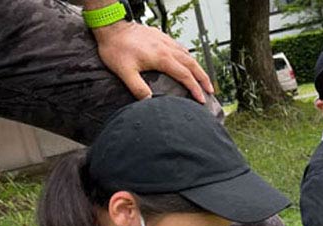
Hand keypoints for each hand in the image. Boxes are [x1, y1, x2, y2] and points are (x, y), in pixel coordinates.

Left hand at [93, 21, 213, 102]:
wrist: (111, 27)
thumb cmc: (116, 48)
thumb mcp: (124, 72)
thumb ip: (137, 88)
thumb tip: (149, 101)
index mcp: (162, 58)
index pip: (184, 75)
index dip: (194, 88)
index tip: (201, 99)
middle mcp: (167, 48)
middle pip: (192, 64)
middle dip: (203, 78)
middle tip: (211, 90)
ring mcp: (165, 41)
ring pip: (188, 55)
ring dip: (198, 67)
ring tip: (204, 78)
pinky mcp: (161, 37)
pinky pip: (180, 47)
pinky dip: (188, 56)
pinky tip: (188, 60)